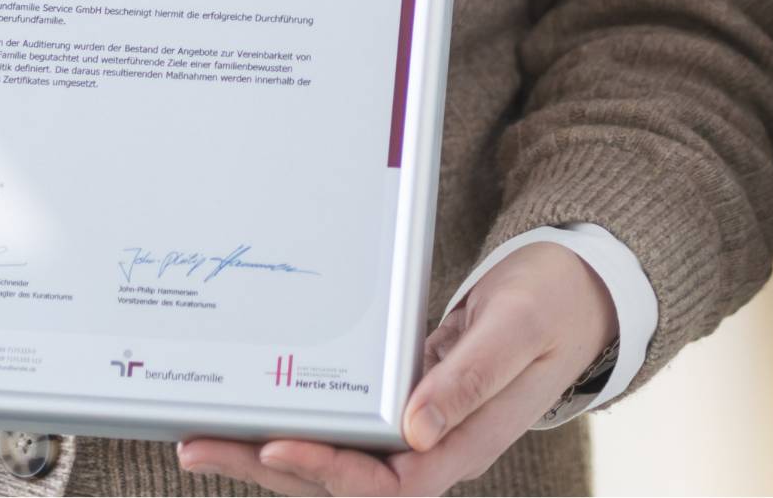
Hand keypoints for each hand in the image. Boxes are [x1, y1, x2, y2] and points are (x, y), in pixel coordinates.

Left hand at [173, 242, 614, 493]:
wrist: (573, 294)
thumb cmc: (549, 310)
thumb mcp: (515, 333)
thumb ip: (469, 381)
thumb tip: (415, 432)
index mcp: (464, 443)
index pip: (389, 484)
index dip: (329, 472)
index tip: (275, 446)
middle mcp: (433, 447)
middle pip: (343, 481)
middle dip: (270, 468)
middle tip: (199, 446)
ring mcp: (415, 431)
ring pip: (335, 459)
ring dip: (270, 453)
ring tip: (201, 439)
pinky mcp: (401, 406)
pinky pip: (344, 428)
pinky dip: (300, 422)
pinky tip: (253, 411)